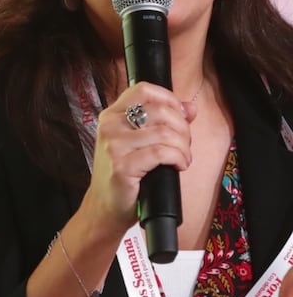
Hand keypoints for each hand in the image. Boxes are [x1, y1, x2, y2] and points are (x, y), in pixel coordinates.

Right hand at [84, 81, 193, 232]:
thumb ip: (164, 122)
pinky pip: (162, 153)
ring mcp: (113, 146)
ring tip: (182, 158)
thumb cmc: (124, 175)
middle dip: (183, 129)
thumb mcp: (139, 143)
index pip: (144, 89)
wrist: (105, 207)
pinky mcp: (121, 165)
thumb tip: (190, 107)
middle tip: (183, 145)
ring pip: (165, 133)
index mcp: (111, 116)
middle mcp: (109, 126)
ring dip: (183, 147)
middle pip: (160, 111)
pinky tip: (178, 166)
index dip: (169, 99)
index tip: (179, 117)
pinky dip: (178, 158)